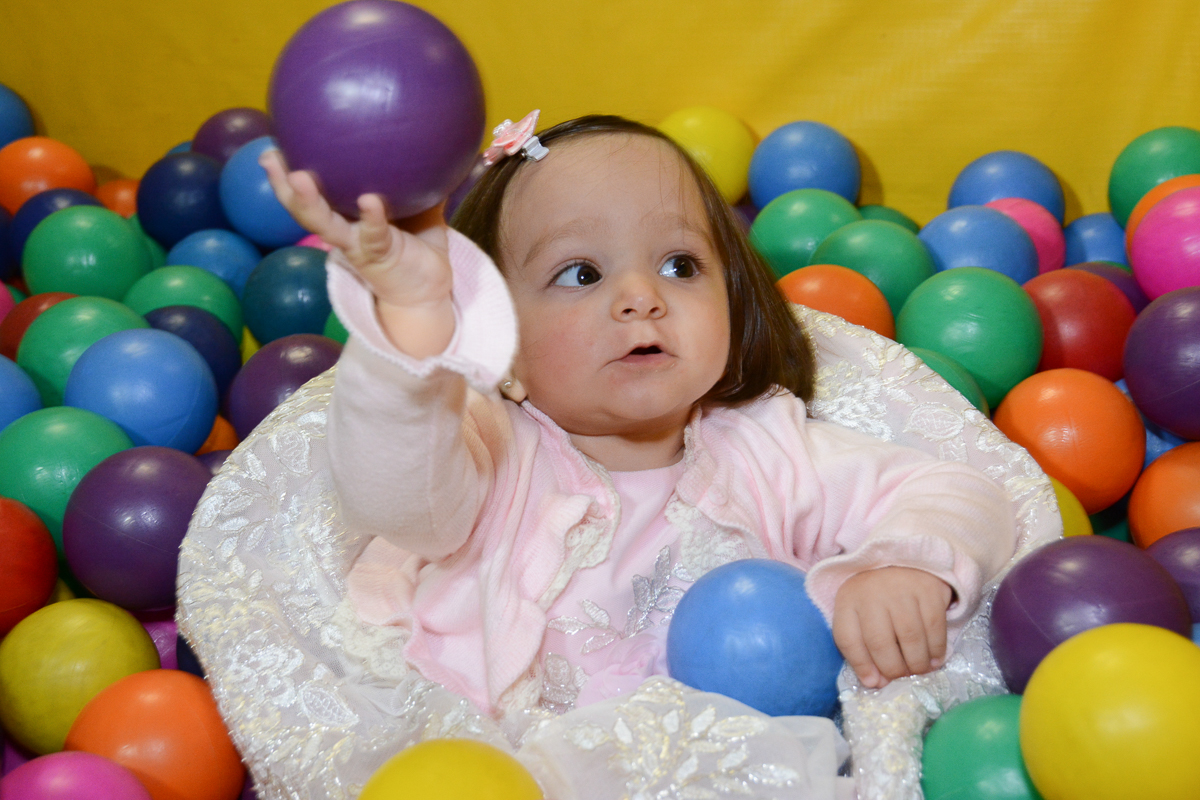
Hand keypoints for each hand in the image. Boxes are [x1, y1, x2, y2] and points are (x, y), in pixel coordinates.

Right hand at [260, 148, 454, 356]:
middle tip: (268, 157)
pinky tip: (369, 200)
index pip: (310, 191)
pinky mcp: (379, 256)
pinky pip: (373, 235)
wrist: (429, 288)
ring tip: (299, 177)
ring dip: (309, 202)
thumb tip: (422, 136)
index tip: (270, 145)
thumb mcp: (417, 203)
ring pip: (325, 225)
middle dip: (282, 185)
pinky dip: (371, 218)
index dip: (287, 172)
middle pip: (302, 209)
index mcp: (344, 216)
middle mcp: (343, 231)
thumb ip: (413, 174)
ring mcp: (357, 245)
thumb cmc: (419, 242)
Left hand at [831, 567, 953, 688]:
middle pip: (880, 643)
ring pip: (910, 638)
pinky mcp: (928, 590)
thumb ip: (860, 649)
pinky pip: (934, 628)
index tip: (875, 683)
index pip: (848, 639)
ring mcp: (901, 589)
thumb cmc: (877, 597)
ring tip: (919, 671)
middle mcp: (872, 593)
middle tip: (902, 677)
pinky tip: (934, 660)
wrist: (902, 561)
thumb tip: (875, 683)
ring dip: (917, 663)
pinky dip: (936, 650)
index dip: (861, 666)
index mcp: (848, 600)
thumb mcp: (858, 615)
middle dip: (894, 669)